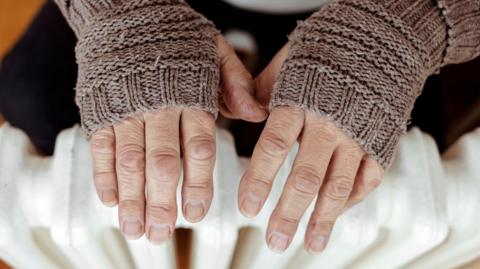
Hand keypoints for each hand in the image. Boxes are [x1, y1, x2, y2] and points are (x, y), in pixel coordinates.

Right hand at [90, 36, 265, 243]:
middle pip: (161, 162)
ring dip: (131, 198)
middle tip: (162, 233)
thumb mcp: (216, 52)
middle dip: (161, 202)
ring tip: (135, 228)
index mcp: (192, 96)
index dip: (197, 184)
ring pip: (128, 160)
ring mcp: (127, 108)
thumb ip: (236, 84)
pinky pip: (100, 146)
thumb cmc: (177, 37)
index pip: (198, 148)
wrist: (130, 11)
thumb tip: (258, 113)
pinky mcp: (102, 108)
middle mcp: (159, 106)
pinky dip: (103, 174)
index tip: (196, 214)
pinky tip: (109, 200)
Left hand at [238, 44, 383, 252]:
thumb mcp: (290, 60)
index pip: (273, 146)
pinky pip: (368, 178)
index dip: (259, 180)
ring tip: (310, 244)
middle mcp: (329, 123)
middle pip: (305, 177)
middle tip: (274, 240)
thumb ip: (264, 87)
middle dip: (288, 213)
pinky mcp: (381, 141)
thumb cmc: (329, 49)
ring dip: (322, 219)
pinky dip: (352, 200)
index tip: (247, 207)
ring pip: (338, 185)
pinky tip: (336, 216)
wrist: (384, 39)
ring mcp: (358, 135)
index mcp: (300, 102)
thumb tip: (244, 111)